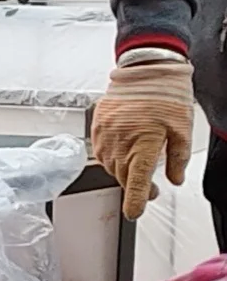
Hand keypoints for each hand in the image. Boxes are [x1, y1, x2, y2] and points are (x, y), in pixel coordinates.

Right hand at [92, 51, 193, 218]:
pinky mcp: (97, 129)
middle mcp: (119, 145)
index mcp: (142, 147)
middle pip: (123, 178)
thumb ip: (178, 157)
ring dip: (125, 170)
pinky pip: (103, 152)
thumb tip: (174, 178)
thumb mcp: (182, 127)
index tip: (135, 213)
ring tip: (138, 164)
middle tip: (150, 188)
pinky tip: (126, 148)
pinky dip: (115, 156)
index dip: (135, 203)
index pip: (135, 185)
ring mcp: (105, 138)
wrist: (145, 68)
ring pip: (112, 166)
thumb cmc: (166, 93)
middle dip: (136, 186)